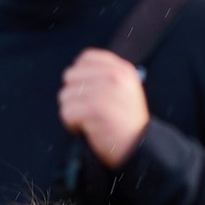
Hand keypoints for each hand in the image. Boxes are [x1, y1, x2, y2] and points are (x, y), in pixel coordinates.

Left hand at [56, 49, 149, 170]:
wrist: (138, 147)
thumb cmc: (128, 123)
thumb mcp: (125, 90)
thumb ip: (105, 76)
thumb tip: (77, 70)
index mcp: (122, 69)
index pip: (86, 58)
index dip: (79, 74)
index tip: (83, 89)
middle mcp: (114, 77)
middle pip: (71, 76)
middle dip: (74, 95)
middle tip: (85, 108)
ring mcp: (105, 92)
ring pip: (66, 95)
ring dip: (72, 111)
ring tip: (87, 120)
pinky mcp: (96, 109)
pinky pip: (67, 112)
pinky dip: (71, 123)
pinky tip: (84, 128)